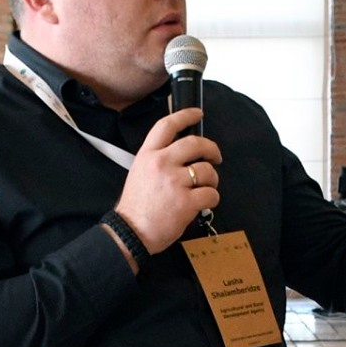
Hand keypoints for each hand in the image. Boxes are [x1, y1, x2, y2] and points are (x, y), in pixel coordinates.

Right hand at [115, 108, 222, 254]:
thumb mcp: (139, 172)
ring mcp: (175, 182)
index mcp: (148, 155)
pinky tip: (204, 204)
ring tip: (205, 188)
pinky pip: (211, 194)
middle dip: (211, 148)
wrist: (130, 232)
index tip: (197, 113)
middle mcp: (162, 163)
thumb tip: (183, 155)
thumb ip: (158, 159)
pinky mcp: (186, 202)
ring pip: (207, 170)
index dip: (186, 115)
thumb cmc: (135, 207)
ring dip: (212, 179)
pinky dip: (212, 199)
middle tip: (215, 156)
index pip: (168, 125)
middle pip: (195, 143)